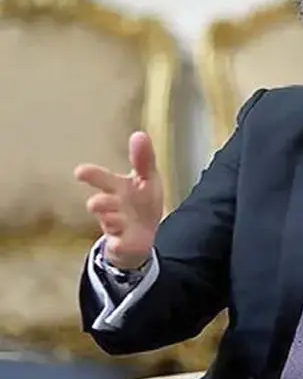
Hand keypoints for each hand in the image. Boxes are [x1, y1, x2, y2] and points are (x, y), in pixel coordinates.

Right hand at [75, 131, 164, 269]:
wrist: (141, 236)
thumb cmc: (140, 202)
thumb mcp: (146, 179)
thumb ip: (143, 159)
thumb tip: (139, 134)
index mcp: (118, 188)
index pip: (104, 179)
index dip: (92, 175)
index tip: (80, 172)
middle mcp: (113, 206)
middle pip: (101, 203)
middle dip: (99, 202)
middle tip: (95, 203)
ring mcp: (116, 226)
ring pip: (109, 222)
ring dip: (111, 219)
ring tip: (114, 217)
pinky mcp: (122, 243)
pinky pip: (119, 244)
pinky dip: (119, 242)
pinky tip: (119, 241)